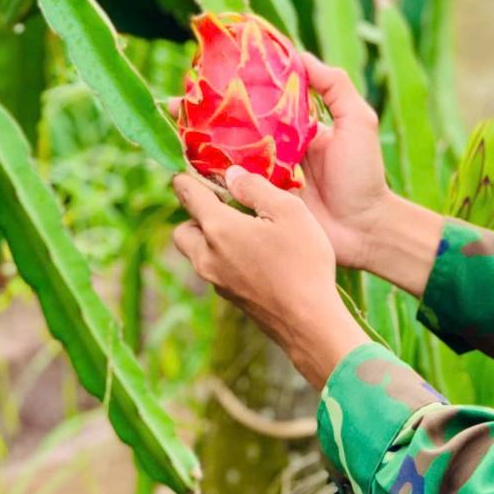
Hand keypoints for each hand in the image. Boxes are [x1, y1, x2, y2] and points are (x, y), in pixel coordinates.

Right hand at [165, 53, 394, 271]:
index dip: (235, 87)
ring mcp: (263, 176)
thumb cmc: (364, 174)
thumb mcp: (357, 120)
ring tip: (172, 124)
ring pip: (222, 153)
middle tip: (177, 101)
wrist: (364, 228)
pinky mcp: (257, 201)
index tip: (208, 72)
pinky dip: (204, 173)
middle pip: (232, 125)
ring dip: (196, 140)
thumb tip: (300, 55)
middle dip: (203, 113)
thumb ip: (334, 86)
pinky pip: (226, 185)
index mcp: (293, 127)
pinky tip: (182, 160)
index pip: (258, 100)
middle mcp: (274, 149)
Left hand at [170, 166, 368, 388]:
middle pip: (183, 230)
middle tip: (223, 206)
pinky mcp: (230, 298)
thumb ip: (256, 187)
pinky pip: (214, 270)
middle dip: (195, 215)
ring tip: (242, 230)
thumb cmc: (304, 261)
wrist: (310, 322)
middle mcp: (207, 256)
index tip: (189, 170)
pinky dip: (223, 257)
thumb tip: (231, 174)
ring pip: (196, 253)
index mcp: (218, 229)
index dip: (185, 179)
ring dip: (208, 238)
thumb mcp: (289, 211)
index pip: (187, 196)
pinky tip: (254, 255)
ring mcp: (217, 281)